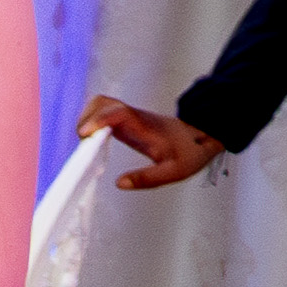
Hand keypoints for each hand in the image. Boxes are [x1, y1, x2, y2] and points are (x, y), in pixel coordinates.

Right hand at [78, 93, 223, 189]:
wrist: (203, 133)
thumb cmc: (190, 151)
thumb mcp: (174, 171)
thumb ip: (148, 178)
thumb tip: (119, 183)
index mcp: (144, 126)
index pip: (117, 113)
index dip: (98, 119)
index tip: (84, 134)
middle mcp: (134, 117)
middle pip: (103, 103)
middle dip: (86, 118)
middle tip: (84, 143)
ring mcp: (130, 116)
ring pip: (101, 104)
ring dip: (87, 118)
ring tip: (86, 141)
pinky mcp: (127, 120)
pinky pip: (104, 112)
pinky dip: (93, 120)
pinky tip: (93, 138)